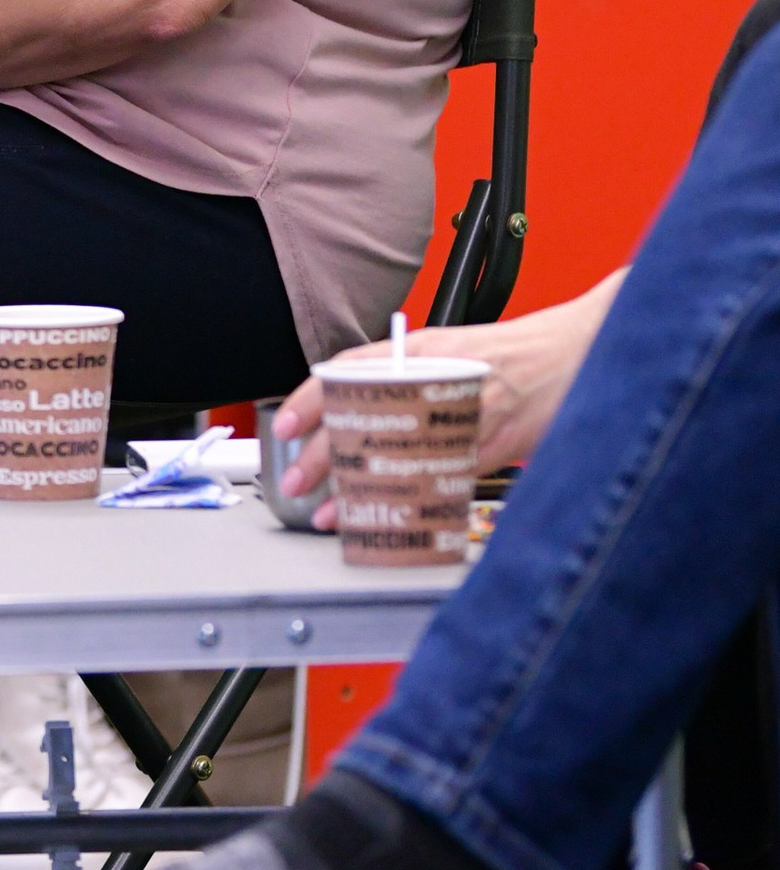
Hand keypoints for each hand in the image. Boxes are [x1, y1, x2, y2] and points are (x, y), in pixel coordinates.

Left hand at [271, 271, 623, 521]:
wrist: (586, 348)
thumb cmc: (519, 354)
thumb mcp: (455, 352)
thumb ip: (410, 376)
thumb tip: (356, 413)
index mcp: (426, 349)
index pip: (352, 369)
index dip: (312, 399)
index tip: (283, 426)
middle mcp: (443, 376)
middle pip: (369, 420)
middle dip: (325, 457)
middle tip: (297, 483)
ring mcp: (473, 412)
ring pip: (403, 456)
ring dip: (364, 491)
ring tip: (334, 513)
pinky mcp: (500, 445)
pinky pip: (449, 479)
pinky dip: (420, 503)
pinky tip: (398, 521)